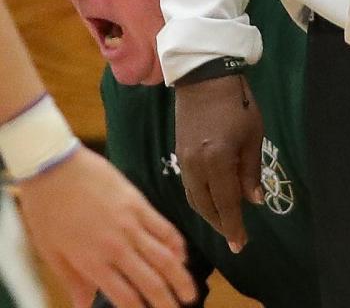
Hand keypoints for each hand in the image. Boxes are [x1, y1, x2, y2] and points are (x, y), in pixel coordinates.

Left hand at [17, 143, 195, 307]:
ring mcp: (131, 222)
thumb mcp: (52, 252)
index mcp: (93, 261)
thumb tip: (84, 306)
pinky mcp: (138, 202)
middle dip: (167, 300)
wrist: (54, 167)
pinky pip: (163, 226)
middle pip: (151, 280)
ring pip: (164, 255)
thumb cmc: (46, 210)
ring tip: (190, 291)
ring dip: (180, 276)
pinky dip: (176, 243)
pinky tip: (183, 255)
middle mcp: (117, 245)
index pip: (126, 296)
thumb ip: (73, 281)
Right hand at [175, 74, 264, 252]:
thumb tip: (253, 202)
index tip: (241, 245)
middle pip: (207, 207)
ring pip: (195, 199)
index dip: (234, 227)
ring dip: (210, 213)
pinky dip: (200, 199)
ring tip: (225, 221)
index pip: (226, 204)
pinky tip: (211, 200)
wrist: (205, 78)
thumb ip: (251, 171)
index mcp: (218, 161)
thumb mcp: (253, 136)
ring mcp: (184, 161)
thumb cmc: (238, 104)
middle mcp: (196, 166)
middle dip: (222, 224)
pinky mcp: (179, 154)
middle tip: (236, 236)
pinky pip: (189, 187)